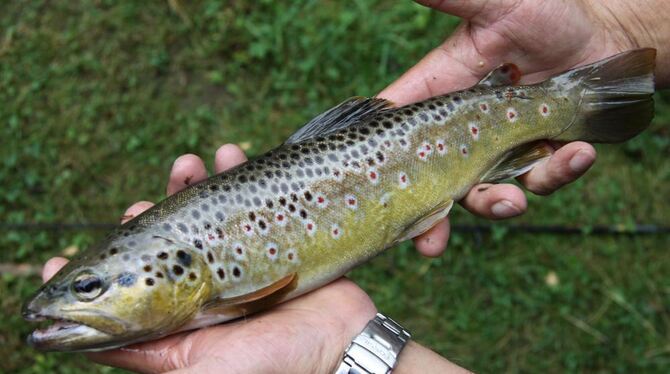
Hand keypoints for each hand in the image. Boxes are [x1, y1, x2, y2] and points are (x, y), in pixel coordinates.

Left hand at [42, 144, 377, 372]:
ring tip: (188, 162)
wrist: (340, 348)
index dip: (91, 278)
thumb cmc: (271, 367)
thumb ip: (145, 356)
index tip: (56, 262)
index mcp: (180, 322)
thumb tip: (87, 343)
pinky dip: (237, 173)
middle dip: (148, 219)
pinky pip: (247, 202)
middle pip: (162, 248)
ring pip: (203, 217)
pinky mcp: (270, 242)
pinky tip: (230, 153)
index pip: (124, 297)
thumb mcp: (196, 370)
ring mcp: (237, 263)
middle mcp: (203, 291)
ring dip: (191, 185)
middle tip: (137, 205)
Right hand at [377, 0, 659, 256]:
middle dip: (430, 220)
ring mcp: (503, 150)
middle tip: (428, 244)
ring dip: (497, 206)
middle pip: (435, 183)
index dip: (381, 163)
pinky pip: (543, 179)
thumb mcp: (495, 6)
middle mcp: (465, 132)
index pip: (400, 130)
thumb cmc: (544, 13)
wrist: (602, 33)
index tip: (370, 193)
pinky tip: (575, 155)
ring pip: (487, 194)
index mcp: (441, 97)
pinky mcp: (541, 158)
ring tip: (513, 202)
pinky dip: (559, 173)